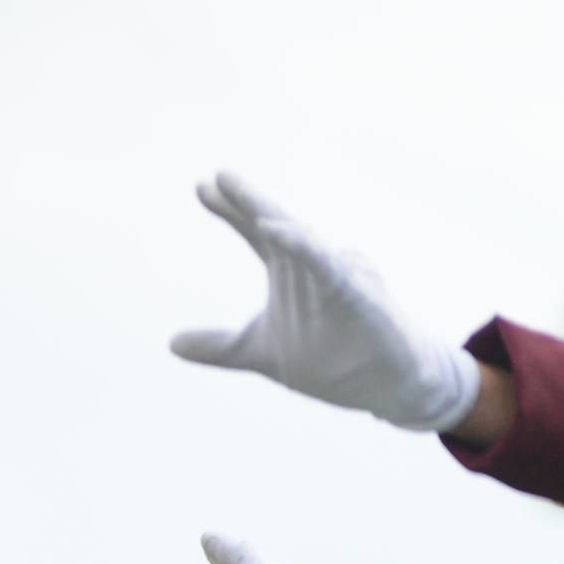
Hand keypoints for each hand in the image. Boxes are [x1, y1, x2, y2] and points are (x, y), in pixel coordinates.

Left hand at [171, 173, 480, 432]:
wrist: (392, 386)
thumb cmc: (335, 359)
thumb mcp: (263, 352)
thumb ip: (220, 347)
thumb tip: (172, 344)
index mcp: (289, 274)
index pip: (258, 234)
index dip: (232, 211)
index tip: (202, 187)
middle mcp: (312, 269)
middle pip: (280, 229)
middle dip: (252, 204)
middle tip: (221, 178)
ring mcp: (339, 281)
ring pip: (308, 247)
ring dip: (283, 227)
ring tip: (255, 212)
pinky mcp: (361, 301)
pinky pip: (335, 274)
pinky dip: (313, 256)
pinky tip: (288, 240)